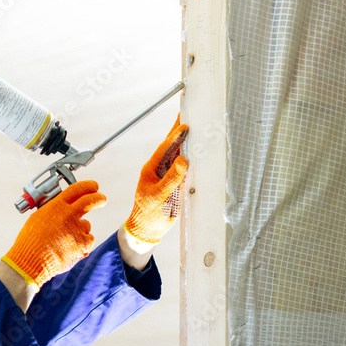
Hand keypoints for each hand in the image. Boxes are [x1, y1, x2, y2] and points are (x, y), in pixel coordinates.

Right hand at [2, 180, 105, 286]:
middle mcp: (69, 215)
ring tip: (65, 239)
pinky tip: (70, 248)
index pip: (77, 189)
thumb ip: (53, 212)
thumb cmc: (31, 242)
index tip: (94, 186)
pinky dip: (82, 244)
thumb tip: (64, 210)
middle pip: (91, 200)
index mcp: (56, 206)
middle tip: (102, 199)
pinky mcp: (82, 244)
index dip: (88, 186)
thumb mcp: (38, 218)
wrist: (31, 261)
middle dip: (99, 198)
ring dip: (81, 230)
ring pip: (87, 225)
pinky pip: (88, 240)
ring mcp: (77, 229)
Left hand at [123, 117, 188, 244]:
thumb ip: (171, 179)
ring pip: (178, 156)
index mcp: (151, 168)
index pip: (164, 148)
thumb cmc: (148, 214)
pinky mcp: (175, 184)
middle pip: (171, 147)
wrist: (148, 230)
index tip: (185, 124)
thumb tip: (183, 161)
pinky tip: (198, 151)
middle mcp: (159, 169)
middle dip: (180, 132)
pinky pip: (184, 168)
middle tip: (190, 115)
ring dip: (187, 143)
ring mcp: (167, 176)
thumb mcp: (159, 196)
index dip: (175, 135)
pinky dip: (191, 159)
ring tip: (196, 128)